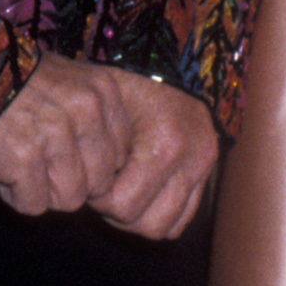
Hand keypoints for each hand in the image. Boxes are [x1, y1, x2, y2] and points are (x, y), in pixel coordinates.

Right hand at [0, 55, 135, 217]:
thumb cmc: (17, 82)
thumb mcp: (69, 80)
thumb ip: (96, 116)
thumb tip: (116, 168)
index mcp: (103, 92)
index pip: (121, 157)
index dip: (92, 163)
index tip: (66, 151)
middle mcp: (86, 110)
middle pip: (100, 182)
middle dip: (71, 181)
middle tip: (41, 159)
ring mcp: (55, 133)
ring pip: (71, 199)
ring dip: (43, 190)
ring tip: (21, 162)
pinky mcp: (23, 157)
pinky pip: (34, 204)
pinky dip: (15, 195)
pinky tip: (3, 167)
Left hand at [87, 68, 218, 242]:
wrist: (165, 59)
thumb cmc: (125, 83)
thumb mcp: (104, 109)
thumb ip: (93, 153)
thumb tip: (77, 192)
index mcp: (166, 142)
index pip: (123, 206)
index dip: (98, 198)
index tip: (89, 177)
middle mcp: (193, 157)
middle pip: (148, 224)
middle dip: (118, 212)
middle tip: (103, 188)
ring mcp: (205, 166)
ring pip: (168, 227)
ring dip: (138, 216)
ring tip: (120, 190)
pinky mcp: (209, 171)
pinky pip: (183, 217)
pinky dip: (159, 212)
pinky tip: (139, 189)